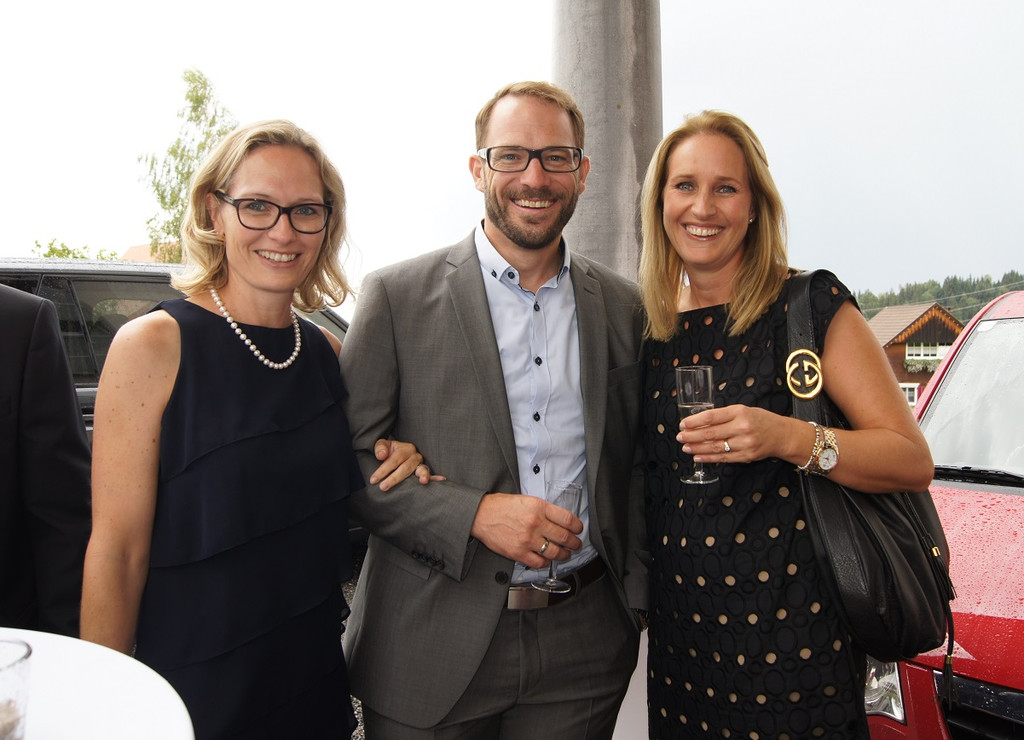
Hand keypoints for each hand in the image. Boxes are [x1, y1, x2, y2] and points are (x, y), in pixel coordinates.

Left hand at [370, 439, 445, 489]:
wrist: (398, 452)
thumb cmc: (389, 451)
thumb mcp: (383, 445)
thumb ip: (380, 448)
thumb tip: (381, 456)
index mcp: (406, 448)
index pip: (394, 460)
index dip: (383, 470)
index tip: (373, 480)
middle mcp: (416, 456)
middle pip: (406, 467)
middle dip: (394, 478)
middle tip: (383, 487)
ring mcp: (421, 464)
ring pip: (421, 470)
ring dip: (422, 475)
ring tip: (422, 482)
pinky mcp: (424, 472)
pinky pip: (431, 475)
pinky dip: (436, 478)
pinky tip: (441, 479)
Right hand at [470, 493, 582, 569]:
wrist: (481, 515)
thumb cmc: (502, 506)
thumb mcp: (527, 500)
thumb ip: (544, 510)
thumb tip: (560, 520)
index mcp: (539, 508)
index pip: (567, 519)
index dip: (577, 527)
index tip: (579, 530)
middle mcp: (535, 524)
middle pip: (564, 537)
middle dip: (574, 543)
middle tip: (576, 545)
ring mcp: (527, 540)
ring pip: (555, 552)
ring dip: (563, 555)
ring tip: (565, 554)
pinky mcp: (518, 553)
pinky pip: (539, 562)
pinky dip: (546, 562)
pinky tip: (547, 559)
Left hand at [677, 404, 791, 463]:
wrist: (782, 435)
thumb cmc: (760, 420)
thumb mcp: (743, 410)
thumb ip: (724, 416)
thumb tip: (699, 422)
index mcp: (740, 412)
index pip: (712, 417)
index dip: (694, 421)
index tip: (683, 424)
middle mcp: (742, 427)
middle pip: (711, 433)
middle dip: (692, 436)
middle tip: (680, 437)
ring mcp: (745, 443)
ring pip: (715, 447)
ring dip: (697, 448)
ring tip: (685, 447)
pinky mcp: (746, 456)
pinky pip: (723, 458)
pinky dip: (708, 458)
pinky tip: (698, 457)